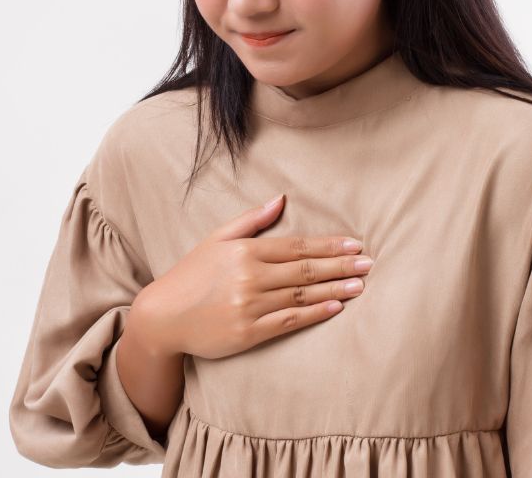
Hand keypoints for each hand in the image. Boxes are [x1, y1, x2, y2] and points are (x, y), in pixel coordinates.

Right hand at [129, 193, 371, 360]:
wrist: (162, 316)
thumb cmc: (190, 275)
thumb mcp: (216, 240)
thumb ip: (250, 220)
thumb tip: (280, 199)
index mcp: (245, 251)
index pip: (297, 246)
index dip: (328, 245)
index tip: (355, 244)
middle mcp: (250, 276)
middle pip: (305, 270)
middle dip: (340, 265)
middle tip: (369, 263)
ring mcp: (249, 305)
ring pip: (302, 295)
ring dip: (335, 289)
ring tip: (361, 285)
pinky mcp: (248, 332)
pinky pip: (289, 321)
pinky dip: (315, 314)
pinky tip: (336, 308)